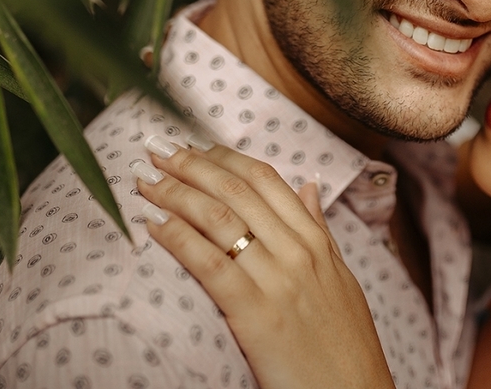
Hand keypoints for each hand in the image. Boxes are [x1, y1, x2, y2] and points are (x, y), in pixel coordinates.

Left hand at [134, 137, 395, 388]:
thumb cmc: (345, 343)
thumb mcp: (340, 278)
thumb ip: (319, 229)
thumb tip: (309, 185)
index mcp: (316, 240)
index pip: (264, 178)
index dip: (223, 157)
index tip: (192, 146)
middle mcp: (298, 251)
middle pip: (236, 190)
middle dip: (191, 165)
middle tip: (156, 149)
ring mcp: (278, 280)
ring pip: (219, 218)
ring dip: (175, 192)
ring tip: (145, 180)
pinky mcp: (256, 314)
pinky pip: (209, 264)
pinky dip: (177, 237)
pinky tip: (152, 225)